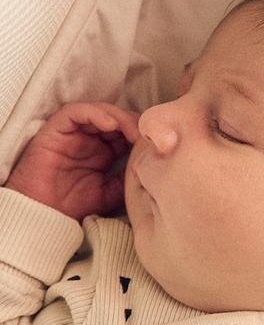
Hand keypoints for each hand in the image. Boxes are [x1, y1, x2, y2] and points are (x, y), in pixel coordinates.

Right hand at [3, 103, 141, 221]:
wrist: (43, 214)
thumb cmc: (73, 205)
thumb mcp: (110, 192)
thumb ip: (127, 178)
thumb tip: (151, 166)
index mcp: (105, 150)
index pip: (127, 132)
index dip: (143, 133)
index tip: (159, 142)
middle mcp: (90, 138)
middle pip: (117, 118)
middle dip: (135, 123)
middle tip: (149, 134)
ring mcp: (74, 132)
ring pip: (99, 111)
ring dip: (119, 117)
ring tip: (132, 131)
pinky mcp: (57, 128)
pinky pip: (75, 112)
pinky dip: (95, 113)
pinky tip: (111, 124)